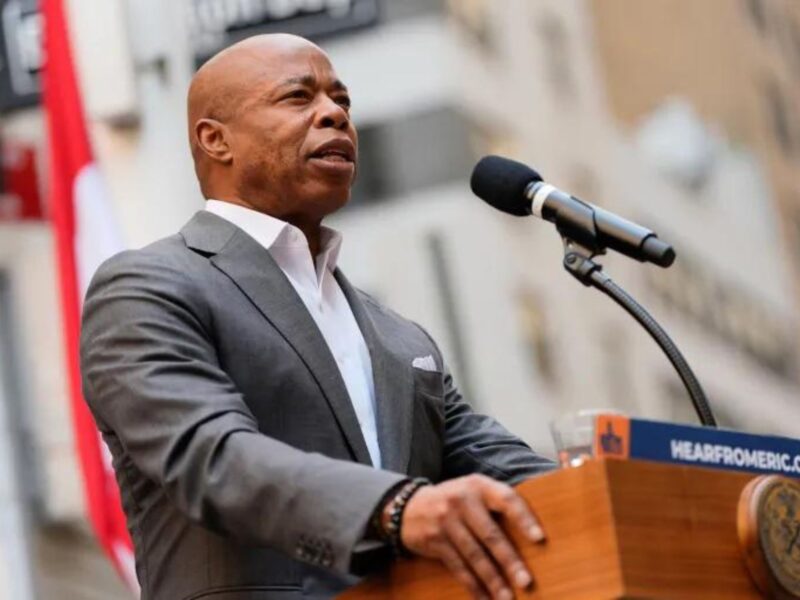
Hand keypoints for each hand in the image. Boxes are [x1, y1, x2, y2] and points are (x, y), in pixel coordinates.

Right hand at [396, 474, 544, 599]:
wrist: (408, 506)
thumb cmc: (454, 500)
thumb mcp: (472, 490)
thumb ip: (496, 502)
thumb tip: (533, 531)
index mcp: (478, 485)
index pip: (506, 499)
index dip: (523, 518)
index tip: (539, 539)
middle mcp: (462, 501)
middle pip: (490, 535)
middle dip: (510, 561)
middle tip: (526, 581)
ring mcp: (446, 521)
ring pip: (475, 556)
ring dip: (493, 580)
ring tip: (508, 597)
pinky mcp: (435, 540)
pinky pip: (458, 567)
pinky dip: (473, 585)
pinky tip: (484, 598)